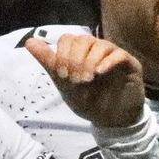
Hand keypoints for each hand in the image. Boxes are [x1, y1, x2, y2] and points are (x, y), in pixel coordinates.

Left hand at [25, 34, 145, 128]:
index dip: (62, 54)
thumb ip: (48, 61)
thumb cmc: (88, 100)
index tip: (62, 75)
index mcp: (81, 52)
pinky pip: (118, 54)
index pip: (68, 38)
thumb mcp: (63, 83)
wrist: (110, 120)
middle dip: (75, 60)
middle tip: (76, 80)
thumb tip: (28, 41)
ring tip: (87, 80)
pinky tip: (99, 73)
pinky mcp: (130, 64)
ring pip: (100, 45)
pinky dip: (107, 62)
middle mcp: (97, 50)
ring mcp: (114, 55)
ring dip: (89, 62)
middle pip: (83, 39)